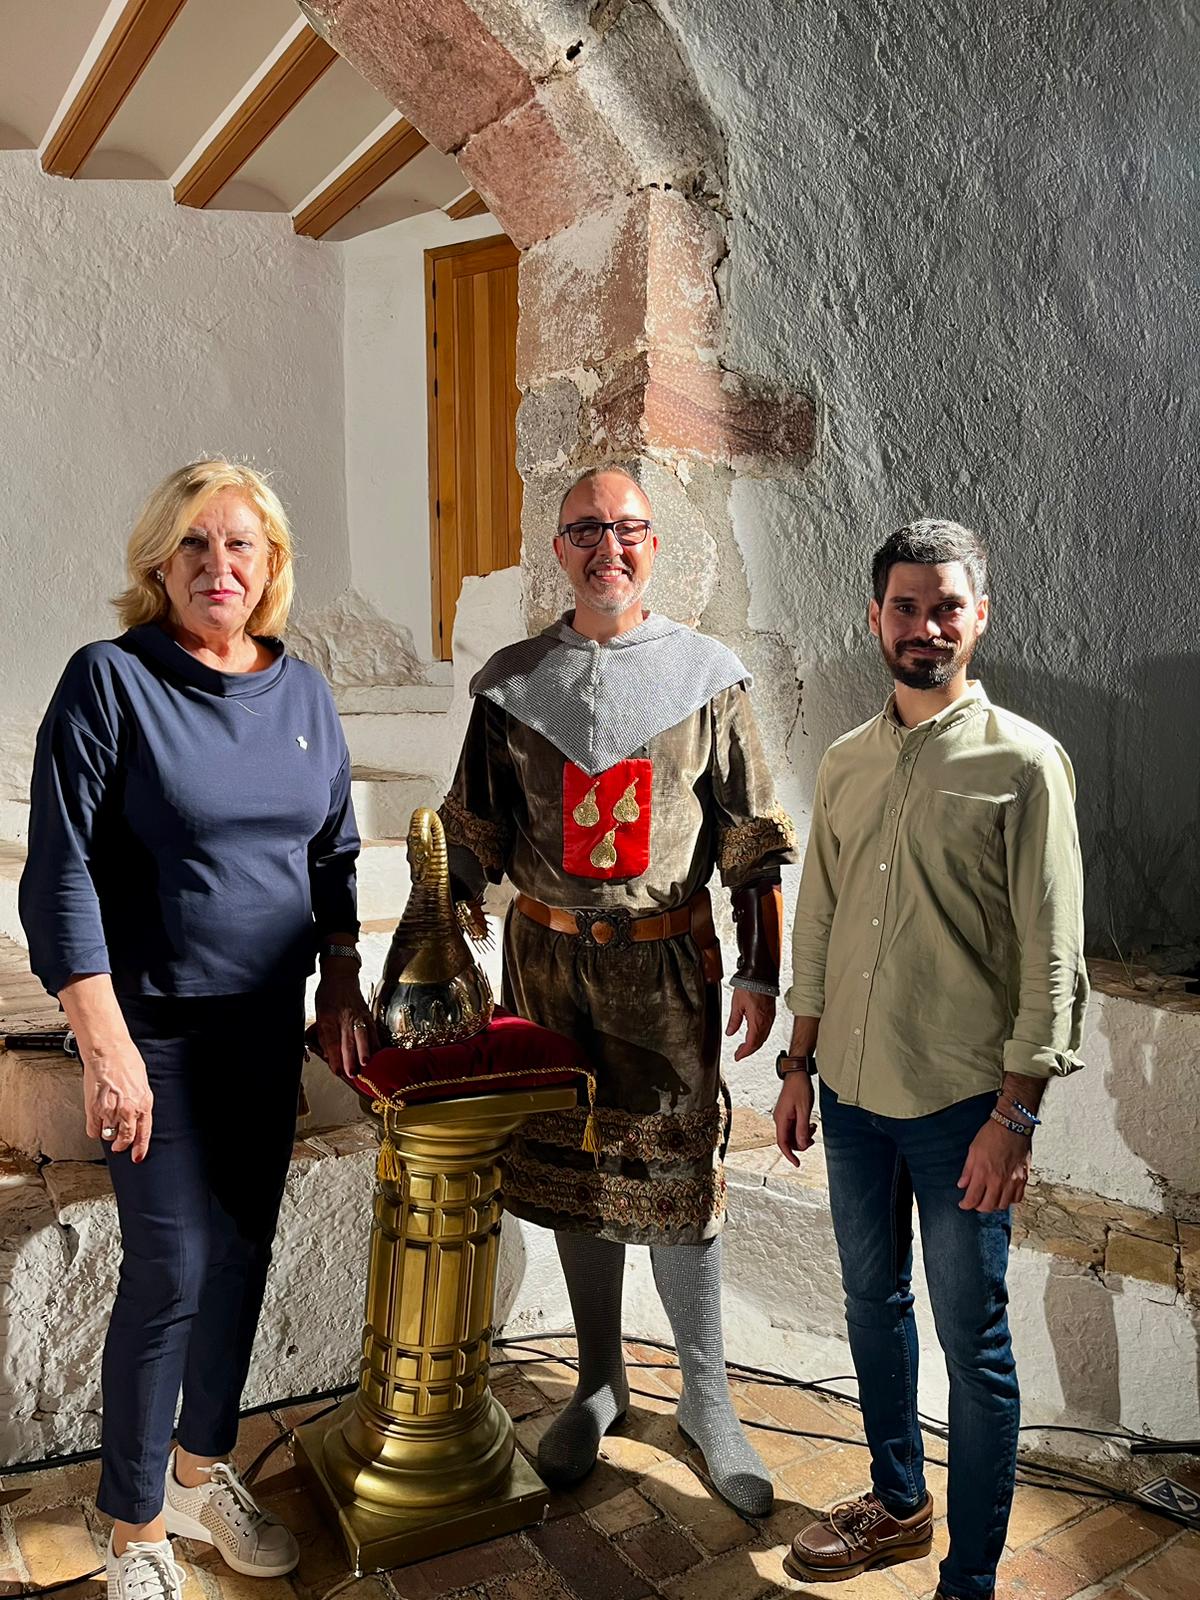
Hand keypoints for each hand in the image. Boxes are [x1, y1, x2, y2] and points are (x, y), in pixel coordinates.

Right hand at [84, 1040, 152, 1161]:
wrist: (108, 1052)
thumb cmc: (126, 1061)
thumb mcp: (142, 1083)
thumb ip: (140, 1101)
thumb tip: (137, 1115)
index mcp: (143, 1103)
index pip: (144, 1133)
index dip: (140, 1148)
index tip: (137, 1157)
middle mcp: (128, 1110)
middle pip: (126, 1138)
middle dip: (122, 1146)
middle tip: (118, 1147)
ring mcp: (110, 1111)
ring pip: (108, 1135)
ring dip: (108, 1133)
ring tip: (107, 1125)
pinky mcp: (94, 1109)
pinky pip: (93, 1130)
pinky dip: (94, 1129)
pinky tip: (96, 1122)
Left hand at [315, 970, 374, 1078]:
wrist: (340, 976)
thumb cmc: (327, 996)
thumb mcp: (319, 1014)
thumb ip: (324, 1036)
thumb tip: (330, 1056)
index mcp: (328, 1017)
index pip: (331, 1040)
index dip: (334, 1057)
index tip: (336, 1071)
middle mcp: (344, 1016)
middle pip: (348, 1040)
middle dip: (350, 1059)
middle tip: (352, 1074)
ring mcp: (358, 1015)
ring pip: (362, 1035)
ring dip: (364, 1050)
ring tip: (366, 1063)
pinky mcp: (367, 1014)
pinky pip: (372, 1030)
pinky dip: (375, 1043)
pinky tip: (378, 1054)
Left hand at [726, 988, 774, 1061]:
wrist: (761, 975)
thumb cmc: (749, 986)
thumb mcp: (737, 1004)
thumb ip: (734, 1021)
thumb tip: (730, 1032)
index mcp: (757, 1021)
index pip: (752, 1043)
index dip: (744, 1052)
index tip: (738, 1056)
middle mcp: (766, 1021)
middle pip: (759, 1042)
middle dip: (749, 1050)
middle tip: (740, 1053)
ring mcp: (770, 1017)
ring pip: (763, 1037)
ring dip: (754, 1044)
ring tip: (745, 1046)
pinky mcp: (771, 1013)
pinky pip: (766, 1030)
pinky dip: (759, 1036)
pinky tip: (753, 1034)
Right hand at [773, 1070, 815, 1165]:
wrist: (797, 1073)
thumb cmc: (799, 1088)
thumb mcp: (804, 1110)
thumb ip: (802, 1128)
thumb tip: (801, 1145)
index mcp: (781, 1119)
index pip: (783, 1143)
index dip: (790, 1155)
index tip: (797, 1164)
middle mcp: (779, 1119)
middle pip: (788, 1140)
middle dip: (800, 1143)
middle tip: (813, 1138)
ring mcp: (783, 1116)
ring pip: (791, 1134)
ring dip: (802, 1135)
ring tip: (813, 1127)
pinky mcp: (787, 1113)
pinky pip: (793, 1126)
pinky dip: (802, 1128)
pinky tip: (810, 1123)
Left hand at [957, 1118, 1030, 1211]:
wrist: (1013, 1125)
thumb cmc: (992, 1134)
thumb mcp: (973, 1150)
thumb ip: (968, 1170)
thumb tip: (962, 1184)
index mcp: (984, 1173)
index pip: (973, 1198)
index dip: (966, 1204)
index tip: (963, 1204)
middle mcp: (998, 1180)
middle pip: (988, 1206)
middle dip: (979, 1207)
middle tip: (976, 1202)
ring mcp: (1012, 1181)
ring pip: (1003, 1205)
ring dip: (994, 1205)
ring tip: (989, 1198)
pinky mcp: (1024, 1179)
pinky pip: (1017, 1198)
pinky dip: (1009, 1200)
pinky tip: (1004, 1195)